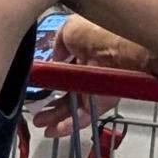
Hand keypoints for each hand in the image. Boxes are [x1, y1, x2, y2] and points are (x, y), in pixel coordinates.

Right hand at [31, 16, 149, 137]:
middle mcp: (90, 72)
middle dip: (50, 105)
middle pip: (67, 92)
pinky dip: (69, 125)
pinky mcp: (103, 103)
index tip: (36, 85)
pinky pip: (84, 117)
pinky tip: (55, 129)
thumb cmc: (99, 32)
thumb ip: (59, 42)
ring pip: (73, 108)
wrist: (121, 48)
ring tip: (41, 123)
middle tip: (37, 113)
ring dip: (56, 118)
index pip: (63, 69)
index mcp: (83, 52)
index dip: (49, 79)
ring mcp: (96, 89)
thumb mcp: (70, 28)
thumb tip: (55, 56)